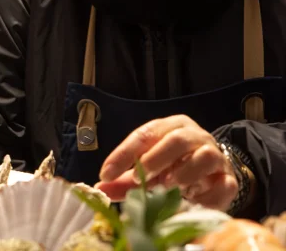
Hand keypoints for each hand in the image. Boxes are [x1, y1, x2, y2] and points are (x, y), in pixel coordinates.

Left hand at [95, 115, 237, 210]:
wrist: (213, 173)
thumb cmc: (174, 166)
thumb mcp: (147, 169)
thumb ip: (123, 180)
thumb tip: (99, 188)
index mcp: (170, 127)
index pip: (144, 135)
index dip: (122, 155)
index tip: (105, 174)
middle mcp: (195, 136)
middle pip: (177, 140)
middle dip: (155, 159)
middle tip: (137, 178)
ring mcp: (215, 156)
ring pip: (205, 157)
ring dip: (184, 173)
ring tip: (168, 186)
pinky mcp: (229, 179)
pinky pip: (223, 185)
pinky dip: (206, 196)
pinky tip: (192, 202)